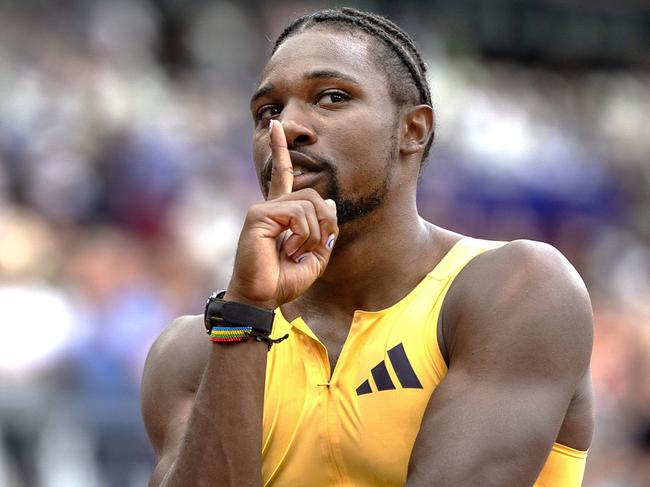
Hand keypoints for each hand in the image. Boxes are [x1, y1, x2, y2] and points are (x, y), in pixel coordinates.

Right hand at [226, 120, 338, 308]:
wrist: (262, 298)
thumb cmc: (283, 280)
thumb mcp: (315, 257)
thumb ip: (324, 231)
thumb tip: (328, 202)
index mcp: (280, 213)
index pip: (282, 175)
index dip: (281, 150)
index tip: (277, 126)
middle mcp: (269, 206)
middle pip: (314, 195)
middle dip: (326, 223)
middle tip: (317, 248)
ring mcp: (262, 209)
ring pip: (309, 204)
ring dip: (314, 234)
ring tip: (298, 253)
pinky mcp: (258, 216)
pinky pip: (298, 214)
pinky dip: (303, 235)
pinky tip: (290, 250)